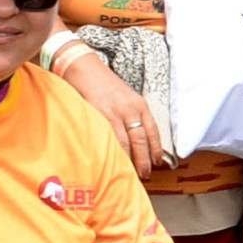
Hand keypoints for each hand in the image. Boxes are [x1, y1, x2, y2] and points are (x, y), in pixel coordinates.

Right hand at [61, 49, 163, 176]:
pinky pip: (108, 139)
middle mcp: (130, 109)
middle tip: (145, 174)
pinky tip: (112, 161)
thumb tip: (138, 138)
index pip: (153, 131)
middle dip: (144, 160)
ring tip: (129, 173)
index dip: (156, 149)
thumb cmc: (105, 85)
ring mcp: (114, 113)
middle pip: (141, 141)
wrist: (84, 67)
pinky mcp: (99, 116)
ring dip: (129, 161)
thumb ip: (133, 115)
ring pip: (126, 143)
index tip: (158, 162)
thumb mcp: (126, 98)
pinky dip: (112, 152)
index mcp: (139, 105)